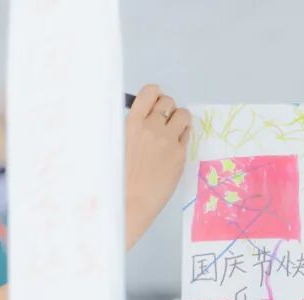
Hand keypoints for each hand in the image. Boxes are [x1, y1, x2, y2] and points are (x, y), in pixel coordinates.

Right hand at [125, 84, 190, 246]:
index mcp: (131, 123)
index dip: (155, 96)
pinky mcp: (179, 155)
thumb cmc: (117, 179)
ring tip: (173, 132)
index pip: (150, 92)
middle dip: (167, 109)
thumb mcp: (115, 146)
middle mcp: (151, 128)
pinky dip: (182, 137)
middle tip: (163, 123)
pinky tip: (173, 148)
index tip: (154, 104)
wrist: (129, 203)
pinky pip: (187, 135)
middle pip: (168, 102)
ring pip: (183, 114)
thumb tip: (142, 118)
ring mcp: (168, 141)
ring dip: (179, 119)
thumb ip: (129, 129)